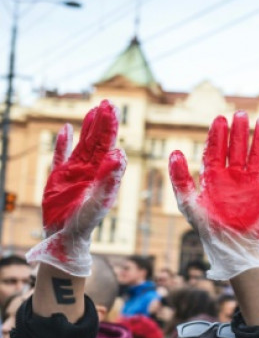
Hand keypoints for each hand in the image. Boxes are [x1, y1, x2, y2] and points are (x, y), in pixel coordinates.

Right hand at [26, 100, 125, 275]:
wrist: (65, 235)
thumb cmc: (86, 221)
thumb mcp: (100, 200)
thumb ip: (109, 178)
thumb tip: (120, 153)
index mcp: (103, 173)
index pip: (109, 146)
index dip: (111, 129)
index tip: (113, 112)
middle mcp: (91, 170)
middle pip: (98, 141)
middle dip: (104, 122)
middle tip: (109, 102)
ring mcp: (75, 172)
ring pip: (83, 144)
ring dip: (88, 128)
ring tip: (95, 109)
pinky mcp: (59, 177)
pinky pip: (61, 156)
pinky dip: (63, 143)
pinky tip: (67, 128)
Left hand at [169, 112, 258, 280]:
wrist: (230, 246)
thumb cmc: (207, 226)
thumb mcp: (188, 202)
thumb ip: (180, 178)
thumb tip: (174, 152)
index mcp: (213, 176)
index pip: (216, 149)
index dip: (218, 135)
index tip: (220, 119)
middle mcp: (233, 175)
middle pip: (237, 147)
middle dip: (239, 131)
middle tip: (241, 114)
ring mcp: (250, 181)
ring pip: (256, 154)